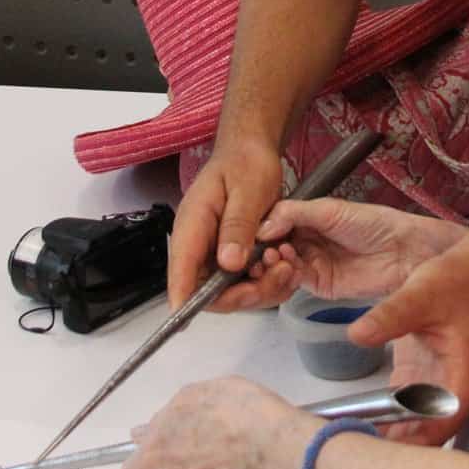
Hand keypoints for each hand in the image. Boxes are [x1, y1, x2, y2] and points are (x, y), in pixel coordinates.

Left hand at [120, 376, 304, 468]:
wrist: (276, 435)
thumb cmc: (231, 406)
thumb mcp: (192, 394)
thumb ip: (164, 415)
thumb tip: (144, 432)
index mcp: (161, 452)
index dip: (139, 460)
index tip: (154, 445)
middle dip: (182, 451)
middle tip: (205, 426)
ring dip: (207, 458)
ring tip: (232, 433)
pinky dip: (231, 468)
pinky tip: (247, 448)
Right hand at [167, 137, 284, 310]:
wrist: (253, 150)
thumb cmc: (246, 163)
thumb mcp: (247, 191)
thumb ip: (238, 226)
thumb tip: (229, 264)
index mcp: (192, 226)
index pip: (181, 272)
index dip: (185, 298)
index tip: (192, 319)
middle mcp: (199, 245)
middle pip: (207, 290)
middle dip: (242, 294)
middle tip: (276, 278)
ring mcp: (215, 251)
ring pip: (229, 289)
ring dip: (259, 288)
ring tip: (287, 267)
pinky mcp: (232, 254)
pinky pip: (244, 280)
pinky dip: (265, 279)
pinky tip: (284, 265)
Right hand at [251, 197, 464, 301]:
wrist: (404, 251)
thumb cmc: (372, 222)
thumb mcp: (331, 209)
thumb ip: (296, 213)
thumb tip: (263, 225)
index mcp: (307, 217)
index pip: (273, 222)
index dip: (259, 228)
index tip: (247, 231)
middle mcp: (305, 239)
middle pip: (271, 246)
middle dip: (260, 249)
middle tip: (256, 249)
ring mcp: (311, 263)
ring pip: (278, 265)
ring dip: (269, 263)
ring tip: (269, 257)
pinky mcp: (318, 284)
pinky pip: (293, 281)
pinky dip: (284, 275)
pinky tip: (282, 266)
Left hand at [348, 249, 468, 445]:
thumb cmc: (463, 283)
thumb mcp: (423, 294)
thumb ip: (391, 316)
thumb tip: (359, 333)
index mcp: (459, 378)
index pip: (441, 423)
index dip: (414, 442)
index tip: (382, 451)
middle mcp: (447, 390)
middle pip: (422, 434)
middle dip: (391, 447)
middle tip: (349, 447)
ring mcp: (430, 386)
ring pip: (408, 426)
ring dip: (381, 434)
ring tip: (343, 439)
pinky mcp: (416, 377)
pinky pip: (396, 406)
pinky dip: (377, 415)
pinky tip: (350, 420)